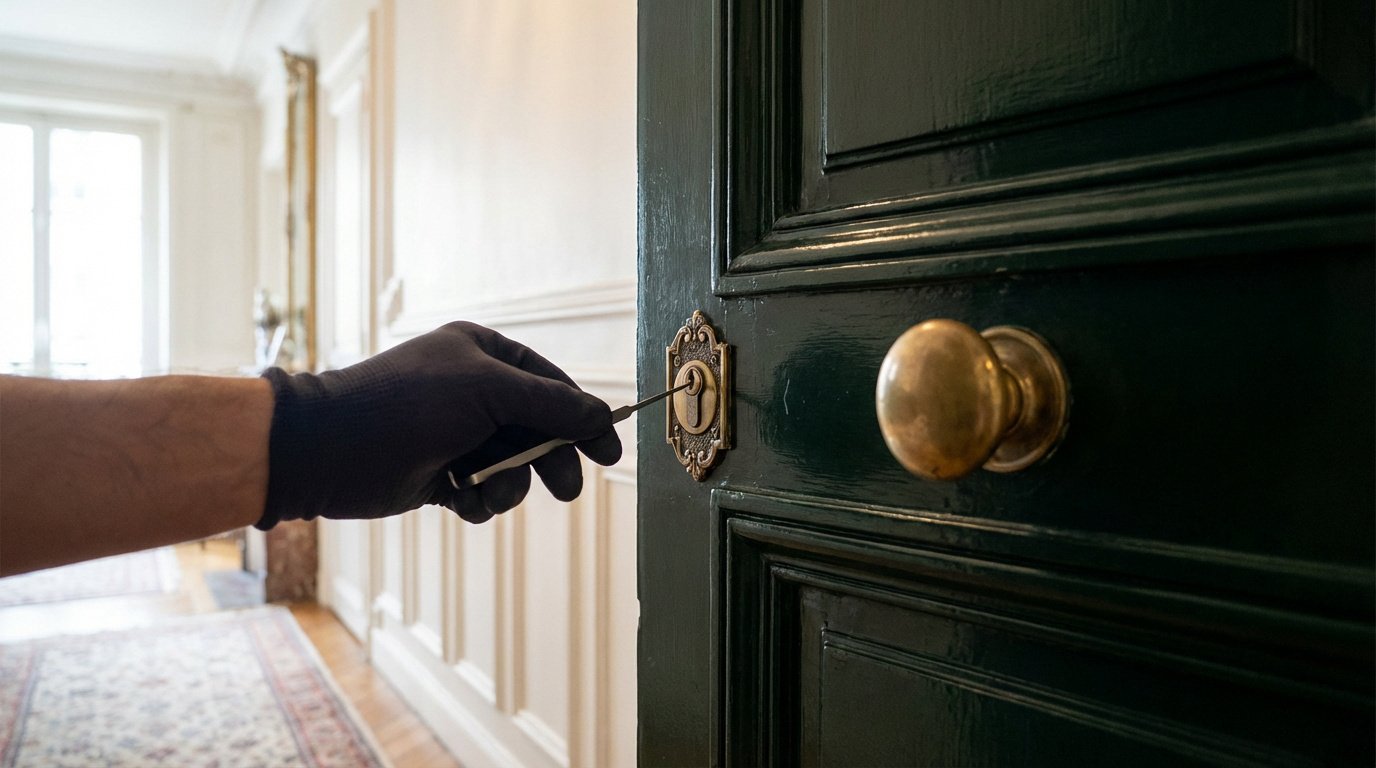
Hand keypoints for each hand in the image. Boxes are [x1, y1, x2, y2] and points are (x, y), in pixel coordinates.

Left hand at [258, 321, 621, 527]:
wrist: (330, 450)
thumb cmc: (407, 405)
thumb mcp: (490, 392)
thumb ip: (551, 405)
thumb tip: (600, 416)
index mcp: (482, 354)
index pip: (550, 383)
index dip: (582, 416)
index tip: (608, 451)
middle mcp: (470, 390)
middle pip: (536, 428)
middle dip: (549, 459)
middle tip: (566, 490)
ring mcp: (454, 433)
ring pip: (512, 465)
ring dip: (509, 485)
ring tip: (490, 493)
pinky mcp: (439, 474)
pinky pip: (483, 491)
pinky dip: (481, 501)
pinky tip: (464, 501)